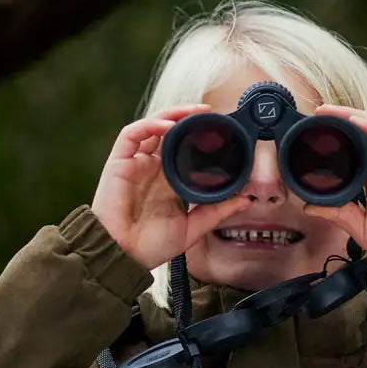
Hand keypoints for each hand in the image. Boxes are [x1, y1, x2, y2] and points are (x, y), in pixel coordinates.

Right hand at [91, 106, 251, 270]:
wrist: (124, 256)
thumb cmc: (150, 246)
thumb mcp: (193, 228)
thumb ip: (217, 212)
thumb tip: (246, 200)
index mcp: (167, 181)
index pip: (184, 149)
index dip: (199, 136)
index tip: (222, 131)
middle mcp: (152, 168)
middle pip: (170, 132)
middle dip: (189, 118)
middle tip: (211, 114)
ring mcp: (136, 163)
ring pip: (153, 126)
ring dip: (174, 114)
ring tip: (195, 111)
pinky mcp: (120, 162)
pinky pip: (133, 134)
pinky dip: (151, 124)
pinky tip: (169, 125)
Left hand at [302, 107, 366, 265]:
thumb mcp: (360, 226)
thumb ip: (337, 213)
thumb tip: (309, 206)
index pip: (355, 151)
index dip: (337, 140)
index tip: (313, 134)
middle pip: (364, 135)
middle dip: (342, 121)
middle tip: (319, 113)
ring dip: (354, 118)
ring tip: (331, 111)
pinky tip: (356, 122)